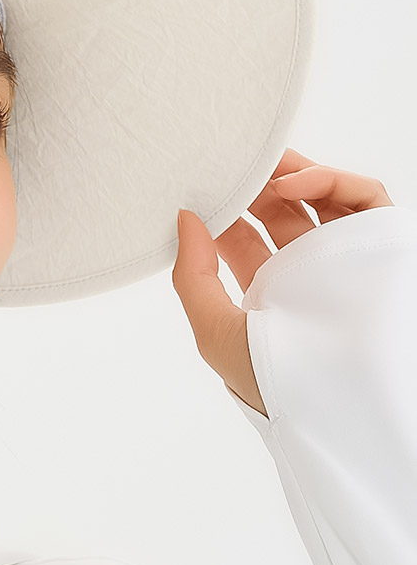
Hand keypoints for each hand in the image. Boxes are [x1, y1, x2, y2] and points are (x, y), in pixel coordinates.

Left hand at [171, 148, 394, 416]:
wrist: (340, 403)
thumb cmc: (275, 383)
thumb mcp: (216, 332)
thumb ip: (192, 277)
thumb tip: (183, 220)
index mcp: (269, 294)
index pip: (242, 239)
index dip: (222, 210)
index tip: (200, 188)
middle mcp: (308, 274)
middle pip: (279, 212)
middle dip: (253, 183)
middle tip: (228, 161)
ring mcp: (344, 258)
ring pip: (321, 198)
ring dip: (289, 172)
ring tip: (258, 161)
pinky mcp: (380, 246)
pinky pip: (362, 199)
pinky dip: (330, 181)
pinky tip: (290, 184)